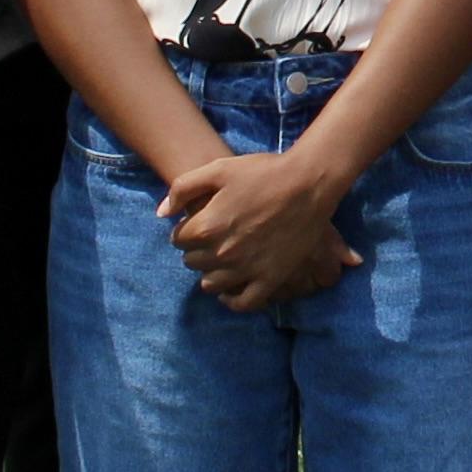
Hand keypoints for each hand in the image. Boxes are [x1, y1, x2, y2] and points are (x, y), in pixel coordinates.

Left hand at [160, 144, 361, 309]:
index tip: (197, 223)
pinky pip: (244, 303)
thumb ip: (183, 189)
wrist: (308, 183)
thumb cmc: (263, 172)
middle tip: (210, 238)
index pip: (179, 239)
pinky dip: (232, 300)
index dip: (185, 229)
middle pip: (192, 262)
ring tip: (220, 260)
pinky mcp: (270, 279)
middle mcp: (222, 253)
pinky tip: (229, 292)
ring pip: (211, 284)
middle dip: (196, 250)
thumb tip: (162, 214)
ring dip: (210, 272)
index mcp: (206, 227)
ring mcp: (247, 269)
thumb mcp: (218, 169)